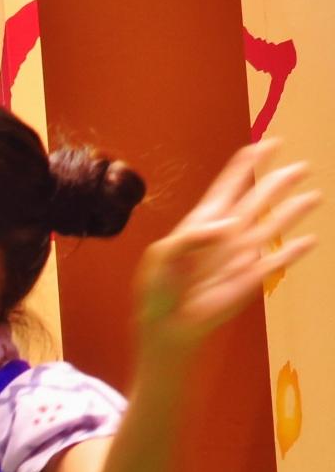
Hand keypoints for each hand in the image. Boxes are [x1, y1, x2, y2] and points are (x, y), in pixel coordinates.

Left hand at [136, 140, 318, 355]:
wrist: (166, 326)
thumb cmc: (157, 291)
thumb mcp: (161, 255)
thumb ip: (189, 237)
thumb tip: (227, 227)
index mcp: (201, 224)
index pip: (226, 188)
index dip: (244, 166)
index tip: (263, 145)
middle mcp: (225, 235)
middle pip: (257, 201)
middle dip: (277, 182)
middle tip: (300, 166)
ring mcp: (239, 256)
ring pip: (271, 227)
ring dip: (292, 212)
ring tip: (313, 196)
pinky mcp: (248, 279)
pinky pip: (274, 263)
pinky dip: (291, 253)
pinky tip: (308, 241)